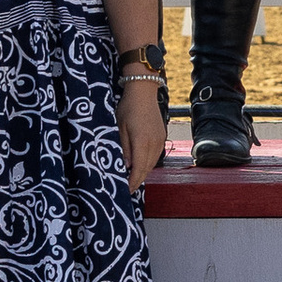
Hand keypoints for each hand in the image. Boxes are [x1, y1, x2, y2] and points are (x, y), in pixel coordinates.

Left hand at [119, 76, 166, 190]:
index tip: (126, 191)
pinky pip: (156, 155)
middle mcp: (154, 143)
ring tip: (132, 179)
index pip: (138, 169)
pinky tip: (140, 164)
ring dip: (143, 172)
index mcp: (142, 142)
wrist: (143, 91)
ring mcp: (160, 139)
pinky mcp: (162, 136)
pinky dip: (148, 163)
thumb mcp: (120, 128)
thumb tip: (126, 167)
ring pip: (152, 163)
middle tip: (127, 188)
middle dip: (137, 180)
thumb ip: (124, 149)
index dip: (132, 182)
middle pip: (146, 169)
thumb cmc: (128, 107)